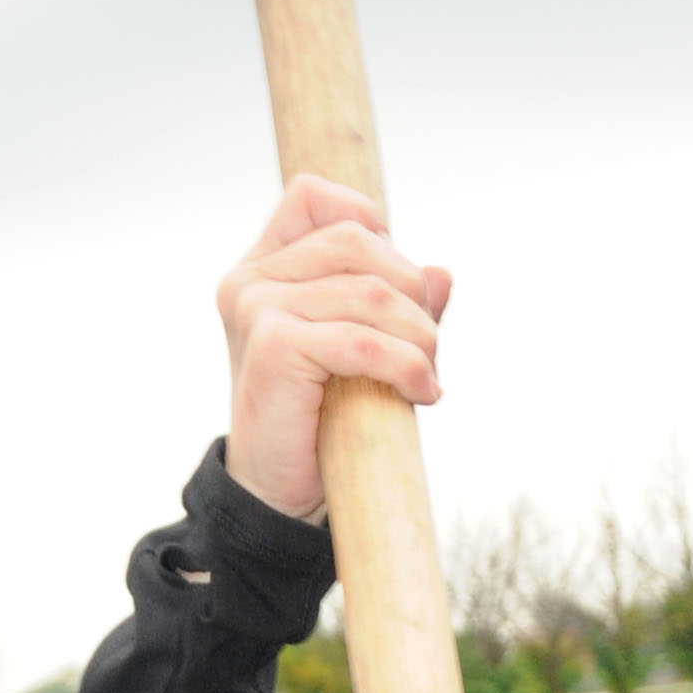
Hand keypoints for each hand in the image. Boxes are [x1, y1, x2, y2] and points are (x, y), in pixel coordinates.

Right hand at [217, 177, 450, 523]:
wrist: (278, 496)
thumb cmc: (319, 423)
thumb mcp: (360, 351)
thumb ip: (394, 307)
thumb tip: (441, 273)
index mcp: (262, 268)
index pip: (313, 196)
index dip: (368, 222)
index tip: (397, 283)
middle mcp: (251, 281)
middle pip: (355, 240)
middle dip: (410, 290)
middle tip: (429, 346)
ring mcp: (256, 310)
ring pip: (369, 293)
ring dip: (418, 336)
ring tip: (428, 375)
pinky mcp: (273, 347)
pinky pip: (362, 340)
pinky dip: (406, 366)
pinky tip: (424, 393)